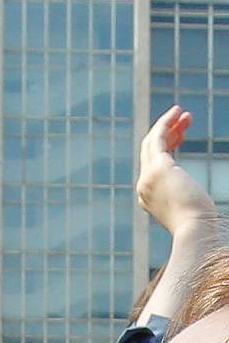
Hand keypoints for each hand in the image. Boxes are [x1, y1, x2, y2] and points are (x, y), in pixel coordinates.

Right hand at [137, 105, 217, 236]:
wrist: (194, 229)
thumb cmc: (198, 224)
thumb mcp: (189, 209)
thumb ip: (185, 199)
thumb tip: (194, 200)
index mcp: (148, 197)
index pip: (152, 165)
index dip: (166, 147)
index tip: (181, 136)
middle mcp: (143, 185)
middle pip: (150, 151)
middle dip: (167, 133)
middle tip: (184, 120)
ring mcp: (148, 176)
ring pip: (152, 142)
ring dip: (167, 125)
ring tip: (183, 113)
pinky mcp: (157, 168)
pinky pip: (157, 137)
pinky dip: (166, 123)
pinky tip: (178, 113)